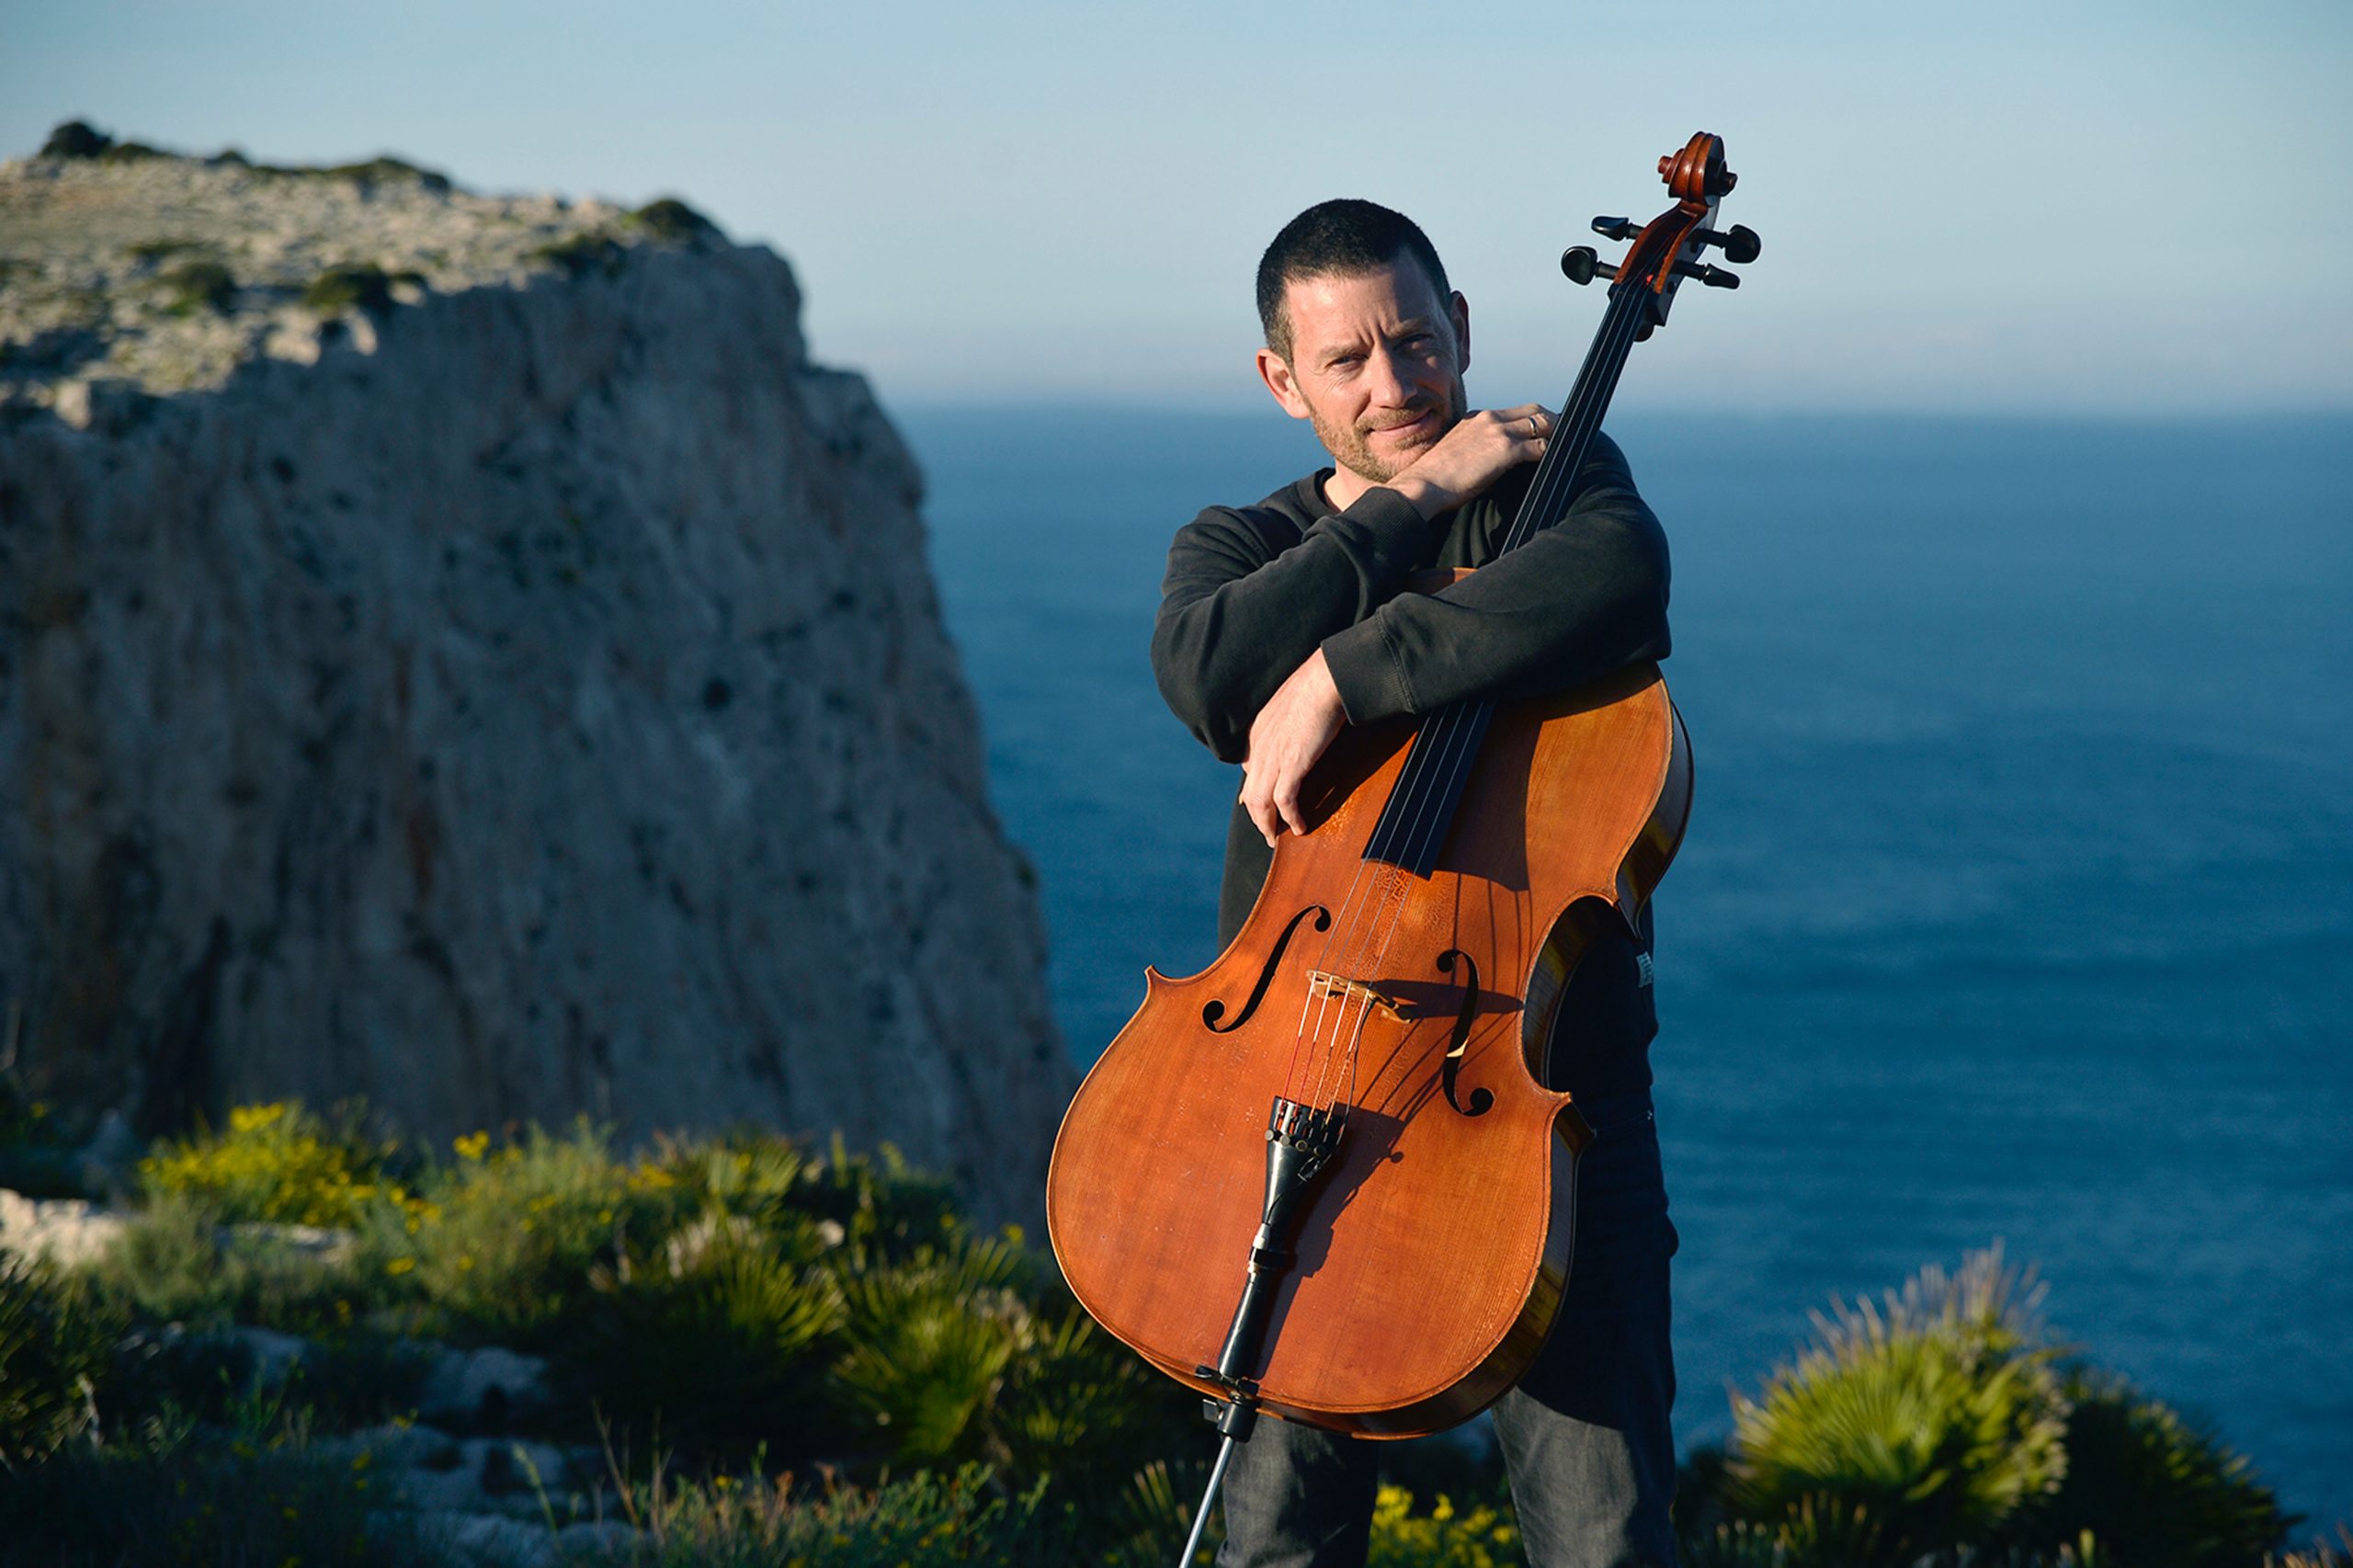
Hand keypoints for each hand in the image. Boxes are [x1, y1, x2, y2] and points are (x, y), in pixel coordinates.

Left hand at [1240, 649, 1345, 845]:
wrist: (1326, 678)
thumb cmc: (1318, 686)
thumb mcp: (1293, 707)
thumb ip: (1287, 724)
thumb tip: (1299, 735)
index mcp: (1258, 733)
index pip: (1250, 771)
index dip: (1253, 793)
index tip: (1259, 808)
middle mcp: (1259, 747)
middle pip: (1250, 793)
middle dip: (1258, 818)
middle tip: (1268, 834)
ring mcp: (1273, 756)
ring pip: (1260, 802)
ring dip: (1268, 825)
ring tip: (1276, 839)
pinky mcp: (1291, 763)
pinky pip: (1284, 800)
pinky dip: (1290, 817)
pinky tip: (1299, 827)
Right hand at [1385, 403, 1552, 519]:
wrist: (1423, 485)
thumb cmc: (1435, 478)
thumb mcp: (1456, 452)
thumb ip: (1476, 448)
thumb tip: (1492, 463)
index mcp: (1476, 418)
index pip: (1512, 412)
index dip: (1531, 419)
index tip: (1542, 428)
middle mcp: (1488, 418)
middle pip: (1533, 410)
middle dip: (1551, 420)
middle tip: (1563, 433)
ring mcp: (1498, 432)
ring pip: (1541, 423)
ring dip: (1556, 434)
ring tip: (1565, 445)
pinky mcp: (1506, 450)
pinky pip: (1539, 446)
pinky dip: (1550, 452)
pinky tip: (1554, 461)